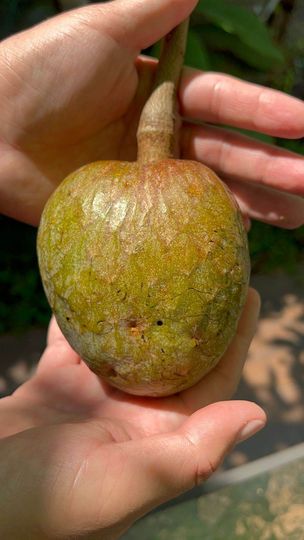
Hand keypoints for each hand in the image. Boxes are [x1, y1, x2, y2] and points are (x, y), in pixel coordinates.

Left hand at [0, 0, 302, 226]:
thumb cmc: (38, 71)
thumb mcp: (101, 27)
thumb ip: (156, 8)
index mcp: (158, 91)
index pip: (222, 102)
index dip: (263, 112)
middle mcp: (157, 135)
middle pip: (225, 151)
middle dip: (270, 166)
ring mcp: (142, 177)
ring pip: (207, 189)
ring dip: (252, 202)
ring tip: (295, 217)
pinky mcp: (124, 210)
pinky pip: (172, 220)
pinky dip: (205, 227)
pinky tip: (239, 237)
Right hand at [0, 289, 265, 538]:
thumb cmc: (43, 503)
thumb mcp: (122, 486)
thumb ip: (189, 456)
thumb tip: (259, 415)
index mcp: (156, 437)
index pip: (211, 382)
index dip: (236, 339)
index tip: (250, 294)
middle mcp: (131, 414)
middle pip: (177, 353)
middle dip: (196, 312)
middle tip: (208, 266)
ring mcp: (92, 396)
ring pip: (130, 341)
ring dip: (146, 305)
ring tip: (161, 266)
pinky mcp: (57, 383)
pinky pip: (77, 337)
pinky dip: (85, 311)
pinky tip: (96, 281)